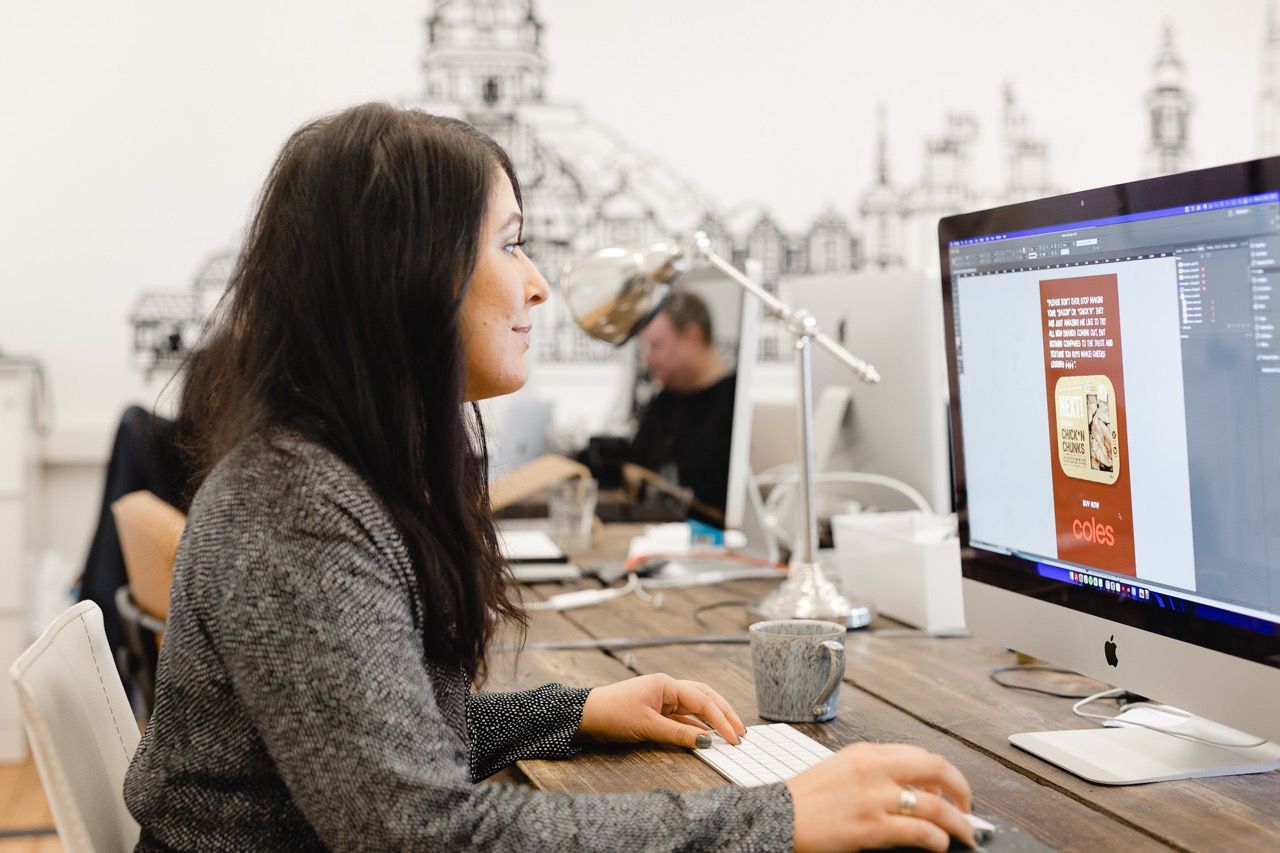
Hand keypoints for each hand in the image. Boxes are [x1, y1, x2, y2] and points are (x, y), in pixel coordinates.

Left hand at [578, 673, 745, 748]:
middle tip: (741, 731)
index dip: (721, 719)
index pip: (702, 700)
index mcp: (666, 684)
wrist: (586, 716)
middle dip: (724, 713)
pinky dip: (697, 726)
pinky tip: (707, 736)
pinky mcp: (657, 711)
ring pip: (695, 707)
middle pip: (704, 698)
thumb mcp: (647, 726)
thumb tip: (707, 741)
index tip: (734, 737)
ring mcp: (663, 699)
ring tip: (731, 733)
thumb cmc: (613, 714)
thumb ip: (679, 734)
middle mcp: (668, 688)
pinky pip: (683, 718)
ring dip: (713, 719)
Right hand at [785, 742, 974, 852]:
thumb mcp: (841, 770)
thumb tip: (913, 789)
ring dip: (958, 822)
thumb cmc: (805, 798)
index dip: (944, 774)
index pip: (920, 755)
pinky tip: (939, 844)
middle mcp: (873, 769)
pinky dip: (938, 839)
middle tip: (968, 807)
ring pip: (935, 805)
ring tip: (965, 834)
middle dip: (962, 789)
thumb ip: (875, 773)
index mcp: (866, 752)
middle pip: (936, 768)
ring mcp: (873, 797)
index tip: (951, 790)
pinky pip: (919, 831)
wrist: (776, 816)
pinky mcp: (870, 826)